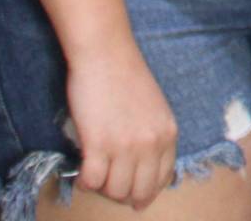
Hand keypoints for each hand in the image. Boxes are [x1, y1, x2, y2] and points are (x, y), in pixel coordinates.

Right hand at [66, 43, 178, 208]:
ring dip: (102, 187)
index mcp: (168, 134)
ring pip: (114, 191)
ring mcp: (125, 146)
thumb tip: (142, 167)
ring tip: (95, 172)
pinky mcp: (98, 145)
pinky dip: (85, 181)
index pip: (162, 179)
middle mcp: (150, 144)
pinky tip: (82, 170)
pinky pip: (92, 181)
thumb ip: (153, 135)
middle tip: (109, 185)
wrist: (106, 54)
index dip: (146, 191)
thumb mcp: (154, 108)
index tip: (134, 194)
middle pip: (139, 192)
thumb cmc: (126, 76)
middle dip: (124, 194)